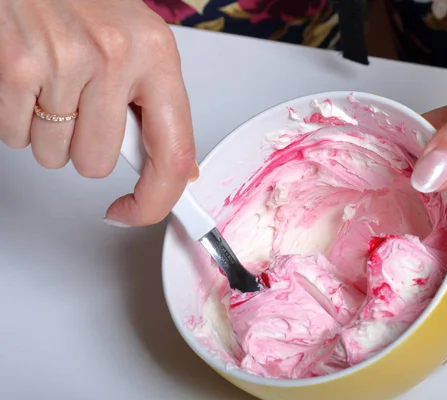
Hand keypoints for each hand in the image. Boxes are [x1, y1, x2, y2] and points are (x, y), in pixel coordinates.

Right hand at [0, 0, 197, 225]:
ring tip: (54, 87)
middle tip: (81, 108)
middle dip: (84, 148)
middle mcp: (114, 57)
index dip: (156, 199)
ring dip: (51, 135)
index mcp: (156, 55)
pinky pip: (16, 136)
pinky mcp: (15, 67)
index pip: (173, 153)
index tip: (137, 212)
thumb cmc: (88, 2)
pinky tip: (30, 83)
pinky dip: (20, 121)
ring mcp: (62, 62)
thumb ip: (159, 107)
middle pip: (95, 163)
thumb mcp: (141, 44)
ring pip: (53, 155)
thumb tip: (180, 171)